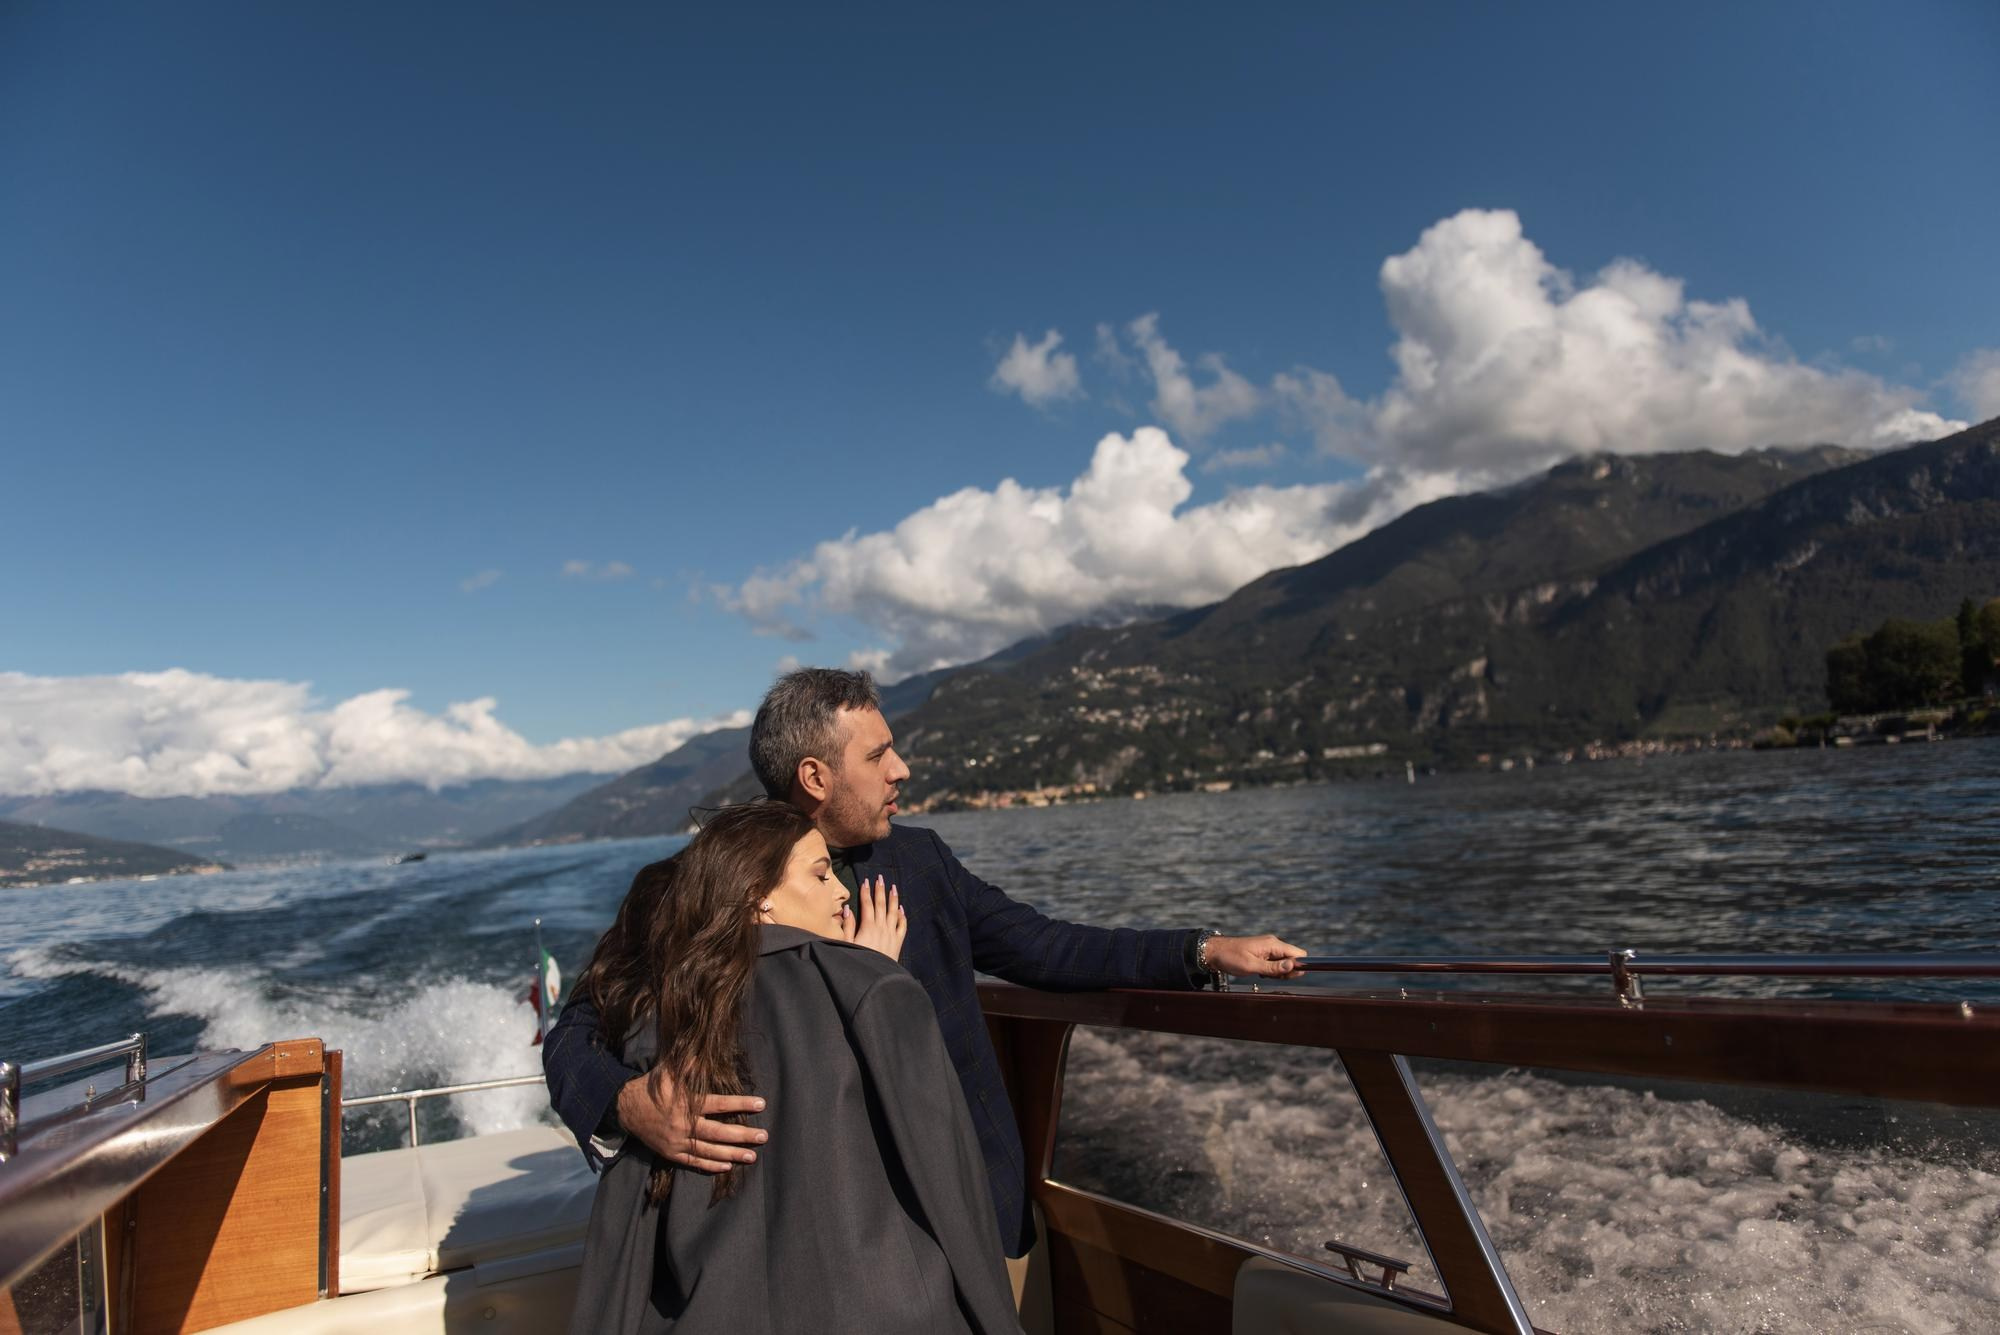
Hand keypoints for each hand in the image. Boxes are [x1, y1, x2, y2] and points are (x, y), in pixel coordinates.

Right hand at [617, 1070, 767, 1173]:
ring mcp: (677, 1141)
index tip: (760, 1105)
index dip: (740, 1104)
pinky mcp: (670, 1153)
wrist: (625, 1108)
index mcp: (686, 1103)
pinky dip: (711, 1165)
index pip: (719, 1104)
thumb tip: (705, 1052)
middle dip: (742, 1134)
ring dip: (732, 1153)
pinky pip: (694, 1162)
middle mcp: (683, 1124)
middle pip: (718, 1132)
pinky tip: (727, 1166)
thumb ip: (688, 1064)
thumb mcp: (668, 1071)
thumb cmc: (651, 1087)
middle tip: (763, 1136)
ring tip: (752, 1156)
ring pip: (709, 1150)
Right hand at [840, 875, 906, 959]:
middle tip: (880, 878)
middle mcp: (881, 927)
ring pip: (893, 912)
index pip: (867, 905)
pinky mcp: (898, 942)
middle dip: (880, 890)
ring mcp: (891, 934)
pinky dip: (902, 916)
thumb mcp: (847, 945)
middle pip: (881, 905)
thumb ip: (847, 927)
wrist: (875, 978)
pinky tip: (901, 909)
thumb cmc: (858, 961)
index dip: (865, 892)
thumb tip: (847, 909)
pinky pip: (902, 926)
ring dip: (893, 899)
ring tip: (893, 887)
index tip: (865, 881)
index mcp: (867, 927)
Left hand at [1206, 933, 1306, 979]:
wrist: (1214, 952)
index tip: (1290, 976)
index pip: (1299, 954)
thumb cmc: (1230, 957)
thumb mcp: (1252, 965)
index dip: (1299, 966)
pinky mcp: (1262, 953)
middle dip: (1287, 971)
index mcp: (1273, 944)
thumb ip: (1273, 967)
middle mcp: (1273, 944)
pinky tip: (1260, 973)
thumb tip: (1293, 966)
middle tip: (1271, 977)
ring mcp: (1268, 948)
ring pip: (1284, 962)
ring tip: (1263, 974)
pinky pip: (1274, 963)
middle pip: (1292, 959)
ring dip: (1278, 972)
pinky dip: (1271, 970)